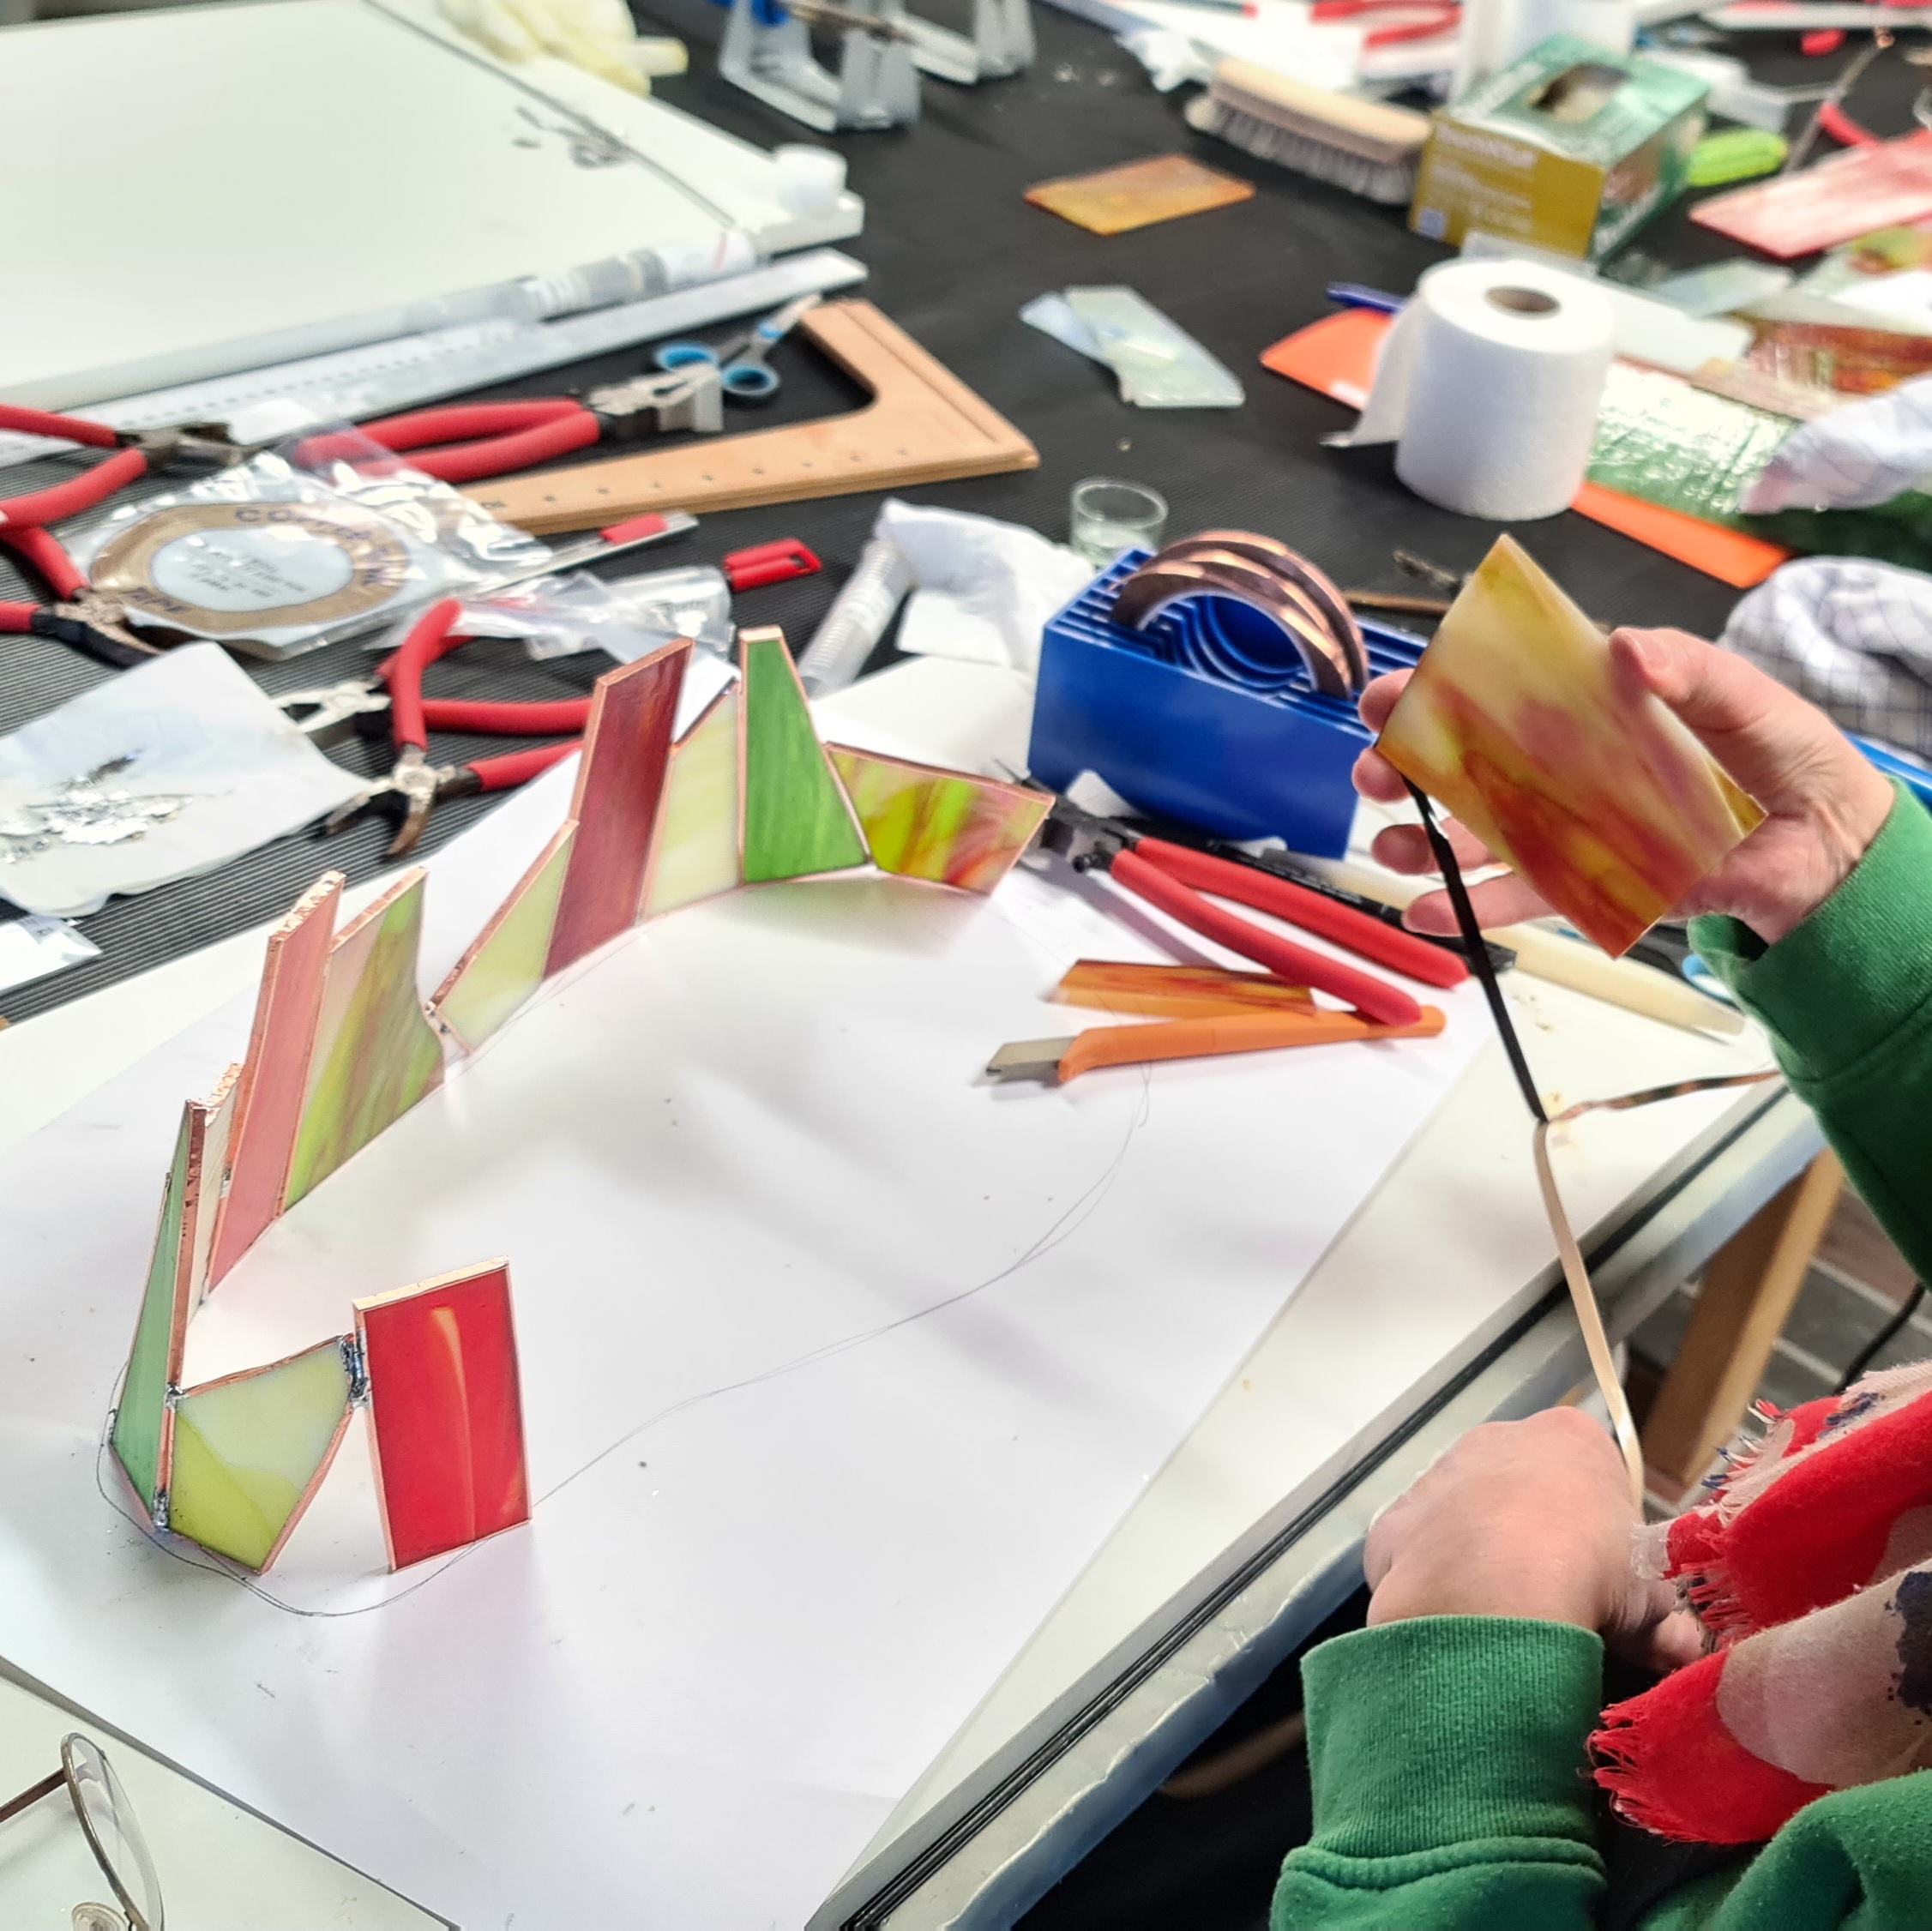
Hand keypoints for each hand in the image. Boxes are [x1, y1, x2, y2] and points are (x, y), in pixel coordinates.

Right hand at [1353, 628, 1897, 946]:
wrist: (1823, 840)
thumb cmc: (1780, 752)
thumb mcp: (1736, 693)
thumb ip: (1683, 667)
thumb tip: (1626, 651)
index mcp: (1586, 704)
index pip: (1496, 689)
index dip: (1434, 690)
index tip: (1388, 698)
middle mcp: (1564, 762)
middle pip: (1466, 761)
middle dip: (1405, 767)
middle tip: (1372, 775)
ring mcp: (1569, 824)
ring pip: (1478, 832)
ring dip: (1424, 841)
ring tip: (1390, 849)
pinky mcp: (1588, 881)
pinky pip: (1520, 896)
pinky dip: (1472, 907)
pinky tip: (1428, 911)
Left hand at [1365, 1410, 1697, 1667]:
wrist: (1488, 1591)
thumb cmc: (1587, 1571)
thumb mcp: (1646, 1598)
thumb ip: (1662, 1619)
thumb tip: (1684, 1651)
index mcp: (1568, 1438)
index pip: (1592, 1476)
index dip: (1602, 1534)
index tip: (1606, 1580)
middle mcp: (1496, 1439)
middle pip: (1523, 1492)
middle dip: (1538, 1541)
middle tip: (1557, 1604)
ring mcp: (1437, 1475)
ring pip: (1466, 1519)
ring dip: (1483, 1561)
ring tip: (1503, 1620)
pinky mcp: (1393, 1522)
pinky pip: (1421, 1554)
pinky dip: (1437, 1585)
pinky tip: (1454, 1622)